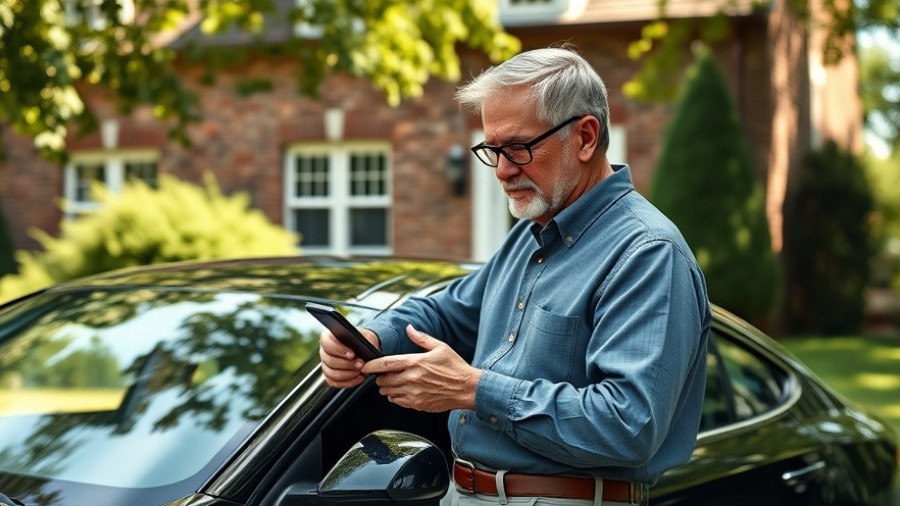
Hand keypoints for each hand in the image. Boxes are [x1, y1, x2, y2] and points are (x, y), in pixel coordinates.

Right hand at [319, 326, 380, 387]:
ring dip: (347, 374)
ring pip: (330, 373)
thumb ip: (363, 340)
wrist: (366, 350)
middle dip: (347, 364)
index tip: (352, 354)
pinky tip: (359, 378)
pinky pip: (334, 382)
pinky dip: (347, 382)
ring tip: (360, 372)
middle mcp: (324, 351)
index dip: (338, 350)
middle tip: (361, 365)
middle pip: (329, 360)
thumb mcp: (366, 336)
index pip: (326, 343)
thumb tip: (363, 349)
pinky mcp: (330, 376)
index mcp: (329, 337)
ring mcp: (326, 365)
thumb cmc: (364, 341)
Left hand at [363, 324, 481, 411]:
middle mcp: (412, 379)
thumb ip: (421, 338)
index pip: (385, 364)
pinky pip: (397, 402)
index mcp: (415, 362)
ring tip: (393, 382)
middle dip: (380, 377)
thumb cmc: (455, 367)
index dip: (371, 365)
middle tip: (384, 374)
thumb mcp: (440, 347)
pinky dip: (395, 397)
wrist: (467, 388)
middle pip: (383, 380)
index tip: (365, 366)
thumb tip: (409, 328)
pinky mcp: (417, 404)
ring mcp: (414, 393)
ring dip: (386, 387)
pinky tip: (401, 391)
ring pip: (388, 392)